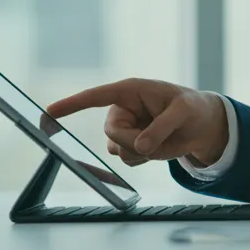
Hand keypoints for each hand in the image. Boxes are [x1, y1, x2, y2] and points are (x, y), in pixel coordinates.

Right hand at [45, 78, 228, 166]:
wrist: (200, 125)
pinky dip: (144, 158)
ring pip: (117, 149)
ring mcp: (125, 128)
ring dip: (140, 151)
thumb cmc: (192, 108)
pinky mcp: (129, 144)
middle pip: (111, 132)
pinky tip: (158, 147)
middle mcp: (123, 109)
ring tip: (162, 138)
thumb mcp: (183, 112)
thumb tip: (139, 147)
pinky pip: (127, 159)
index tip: (49, 112)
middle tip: (157, 138)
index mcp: (130, 90)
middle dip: (133, 140)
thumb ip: (161, 128)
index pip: (95, 96)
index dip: (72, 104)